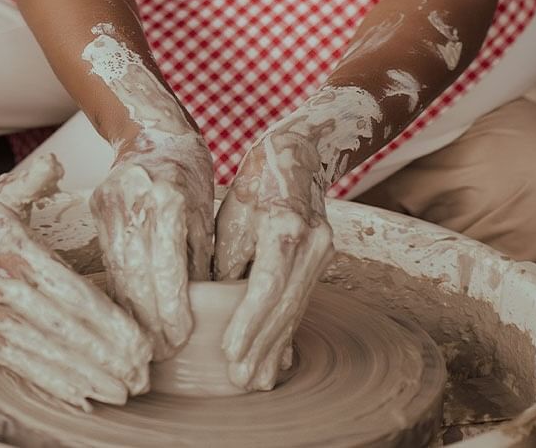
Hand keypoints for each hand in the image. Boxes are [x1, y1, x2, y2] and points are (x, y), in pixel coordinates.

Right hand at [0, 150, 151, 408]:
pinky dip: (49, 381)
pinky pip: (15, 363)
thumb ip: (32, 180)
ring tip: (119, 390)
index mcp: (10, 248)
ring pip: (41, 352)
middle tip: (140, 375)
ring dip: (83, 376)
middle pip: (61, 329)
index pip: (68, 293)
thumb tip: (55, 164)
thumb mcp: (0, 193)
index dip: (106, 322)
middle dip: (104, 356)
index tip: (138, 340)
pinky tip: (79, 394)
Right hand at [90, 126, 214, 359]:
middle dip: (147, 322)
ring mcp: (110, 202)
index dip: (171, 310)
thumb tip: (198, 313)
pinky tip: (126, 317)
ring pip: (118, 271)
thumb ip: (198, 259)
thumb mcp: (205, 214)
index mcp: (169, 196)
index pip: (168, 268)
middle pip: (138, 275)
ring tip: (141, 346)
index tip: (178, 341)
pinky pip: (107, 259)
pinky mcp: (95, 208)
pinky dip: (117, 291)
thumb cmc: (189, 172)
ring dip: (128, 314)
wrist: (152, 130)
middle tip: (157, 357)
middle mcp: (135, 198)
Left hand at [213, 126, 332, 390]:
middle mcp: (312, 241)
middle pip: (285, 304)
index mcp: (284, 224)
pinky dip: (287, 328)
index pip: (266, 284)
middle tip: (242, 379)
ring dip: (276, 345)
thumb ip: (226, 262)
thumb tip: (212, 308)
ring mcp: (323, 251)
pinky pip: (301, 300)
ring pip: (296, 306)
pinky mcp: (323, 260)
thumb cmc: (254, 184)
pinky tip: (278, 357)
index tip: (230, 352)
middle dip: (262, 345)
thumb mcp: (232, 216)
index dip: (248, 322)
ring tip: (258, 379)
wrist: (297, 156)